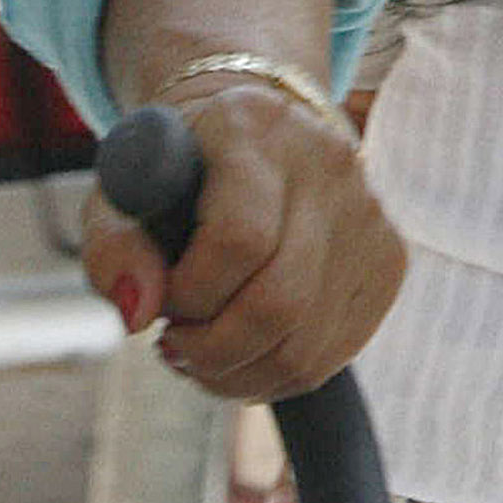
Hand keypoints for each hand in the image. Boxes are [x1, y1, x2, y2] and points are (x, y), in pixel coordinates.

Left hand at [80, 75, 405, 402]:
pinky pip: (331, 356)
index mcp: (255, 126)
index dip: (190, 294)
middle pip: (279, 302)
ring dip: (238, 374)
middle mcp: (327, 160)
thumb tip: (139, 313)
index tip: (163, 301)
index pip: (240, 239)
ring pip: (305, 346)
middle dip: (211, 350)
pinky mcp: (389, 258)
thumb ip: (112, 250)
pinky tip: (246, 348)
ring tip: (203, 351)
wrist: (259, 130)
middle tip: (175, 343)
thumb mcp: (121, 195)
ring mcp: (368, 211)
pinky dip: (276, 375)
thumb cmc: (178, 171)